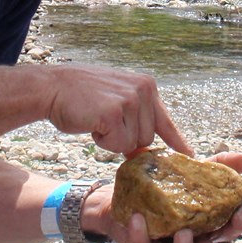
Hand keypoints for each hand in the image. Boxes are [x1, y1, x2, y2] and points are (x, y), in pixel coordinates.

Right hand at [43, 63, 189, 155]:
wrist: (52, 87)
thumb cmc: (81, 96)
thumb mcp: (117, 99)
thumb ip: (136, 119)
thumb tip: (145, 153)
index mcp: (147, 85)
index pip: (166, 120)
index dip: (176, 141)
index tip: (190, 156)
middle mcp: (143, 90)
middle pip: (148, 139)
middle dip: (125, 139)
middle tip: (105, 122)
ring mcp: (129, 100)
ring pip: (133, 145)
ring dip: (113, 141)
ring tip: (97, 120)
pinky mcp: (114, 113)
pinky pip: (118, 145)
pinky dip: (103, 142)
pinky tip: (92, 124)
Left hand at [94, 152, 241, 242]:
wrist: (127, 193)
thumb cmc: (167, 188)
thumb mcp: (194, 174)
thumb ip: (219, 166)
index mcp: (207, 230)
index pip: (230, 234)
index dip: (238, 227)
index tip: (239, 211)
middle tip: (208, 242)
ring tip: (182, 232)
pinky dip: (141, 235)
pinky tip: (138, 217)